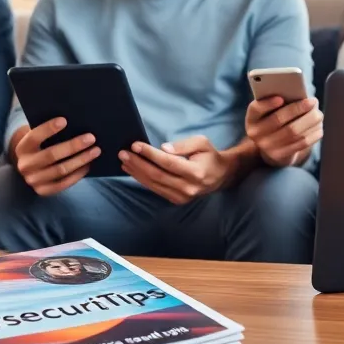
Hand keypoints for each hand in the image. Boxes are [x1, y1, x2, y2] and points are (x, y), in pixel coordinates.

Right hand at [11, 118, 101, 195]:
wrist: (31, 169)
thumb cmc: (41, 146)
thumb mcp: (39, 139)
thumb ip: (50, 132)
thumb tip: (74, 122)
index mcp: (22, 148)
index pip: (34, 137)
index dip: (48, 129)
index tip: (64, 120)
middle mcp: (25, 165)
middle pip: (51, 155)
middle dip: (73, 146)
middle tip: (91, 138)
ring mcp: (33, 180)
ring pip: (60, 170)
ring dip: (80, 160)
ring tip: (95, 151)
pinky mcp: (43, 191)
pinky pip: (64, 184)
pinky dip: (78, 174)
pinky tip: (88, 165)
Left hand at [119, 135, 234, 204]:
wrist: (220, 176)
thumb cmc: (209, 156)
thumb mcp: (202, 143)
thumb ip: (183, 145)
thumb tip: (163, 148)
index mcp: (196, 172)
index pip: (168, 163)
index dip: (150, 154)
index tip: (135, 145)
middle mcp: (189, 188)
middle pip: (157, 175)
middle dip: (138, 163)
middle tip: (123, 153)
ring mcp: (182, 197)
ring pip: (154, 184)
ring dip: (136, 172)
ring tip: (124, 160)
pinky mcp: (176, 200)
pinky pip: (156, 189)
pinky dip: (142, 180)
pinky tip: (133, 170)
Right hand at [245, 96, 323, 166]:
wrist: (272, 148)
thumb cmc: (274, 121)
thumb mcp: (270, 112)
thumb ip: (280, 102)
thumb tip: (303, 96)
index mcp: (252, 118)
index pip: (256, 109)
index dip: (267, 104)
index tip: (280, 98)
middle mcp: (256, 133)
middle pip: (278, 119)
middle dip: (298, 108)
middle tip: (313, 101)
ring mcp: (268, 147)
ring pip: (293, 132)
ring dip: (310, 121)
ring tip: (319, 114)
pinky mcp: (281, 156)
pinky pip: (301, 143)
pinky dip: (313, 133)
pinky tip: (319, 126)